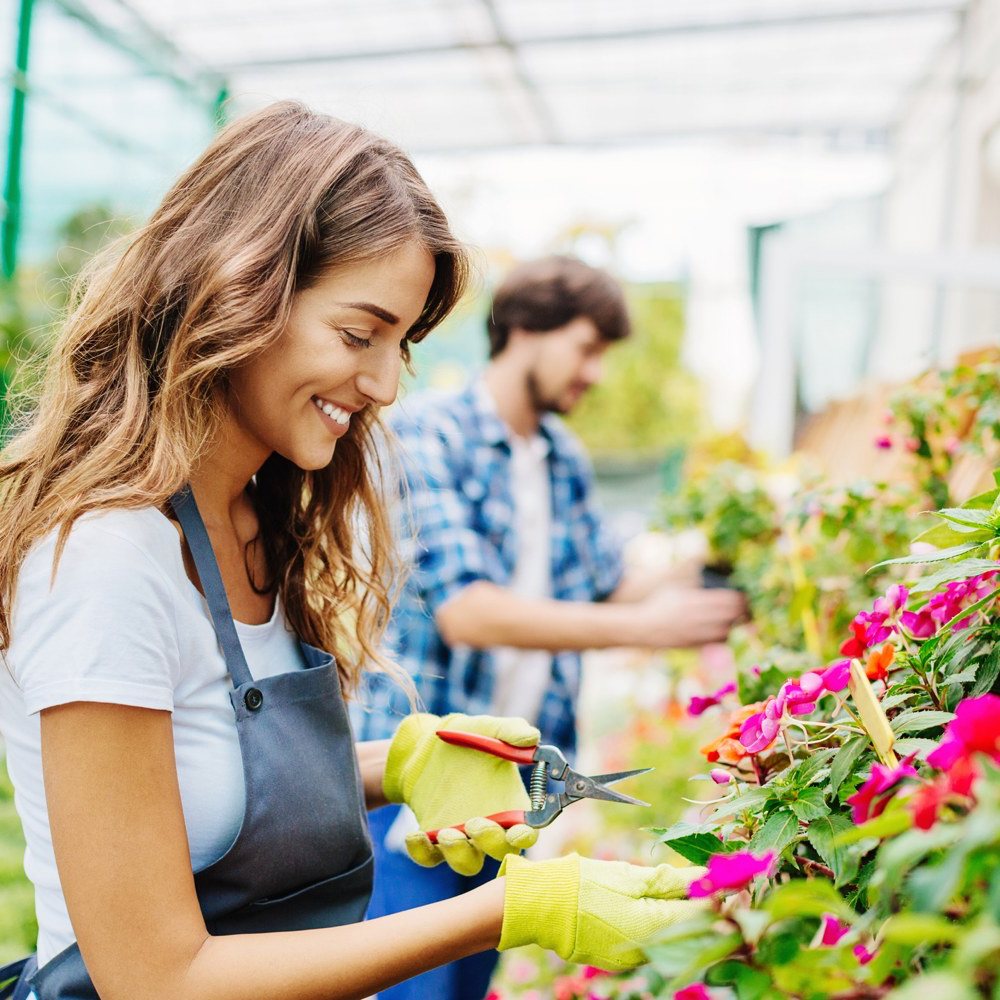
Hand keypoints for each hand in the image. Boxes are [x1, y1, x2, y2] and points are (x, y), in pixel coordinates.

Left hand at [382, 713, 538, 875]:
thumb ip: (511, 731)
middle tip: (474, 823)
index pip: (528, 830)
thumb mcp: (489, 728)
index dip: (527, 835)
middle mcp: (491, 825)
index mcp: (512, 804)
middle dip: (491, 843)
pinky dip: (422, 853)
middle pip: (502, 851)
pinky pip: (430, 858)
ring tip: (444, 833)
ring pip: (468, 863)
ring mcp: (463, 836)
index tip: (518, 830)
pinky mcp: (433, 839)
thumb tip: (533, 738)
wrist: (427, 746)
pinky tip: (414, 835)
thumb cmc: (468, 737)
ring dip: (459, 854)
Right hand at [498, 853, 706, 971]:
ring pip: (674, 937)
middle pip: (692, 931)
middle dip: (711, 909)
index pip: (703, 916)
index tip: (741, 881)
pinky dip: (665, 924)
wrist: (541, 906)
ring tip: (698, 892)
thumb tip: (706, 879)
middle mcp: (648, 952)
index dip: (724, 898)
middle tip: (725, 885)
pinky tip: (668, 905)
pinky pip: (654, 941)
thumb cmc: (583, 884)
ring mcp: (634, 959)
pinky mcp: (622, 958)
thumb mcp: (629, 876)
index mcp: (653, 928)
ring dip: (689, 917)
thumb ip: (670, 881)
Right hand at [632, 586, 746, 647]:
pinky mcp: (693, 644)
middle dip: (743, 612)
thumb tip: (709, 575)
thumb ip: (693, 586)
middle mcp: (696, 616)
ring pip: (727, 630)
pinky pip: (716, 643)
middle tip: (748, 610)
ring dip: (735, 626)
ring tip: (738, 621)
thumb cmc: (659, 605)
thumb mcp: (675, 590)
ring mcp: (695, 632)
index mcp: (693, 600)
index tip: (745, 597)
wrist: (642, 627)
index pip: (728, 599)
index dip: (741, 599)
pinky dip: (724, 637)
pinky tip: (725, 632)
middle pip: (731, 615)